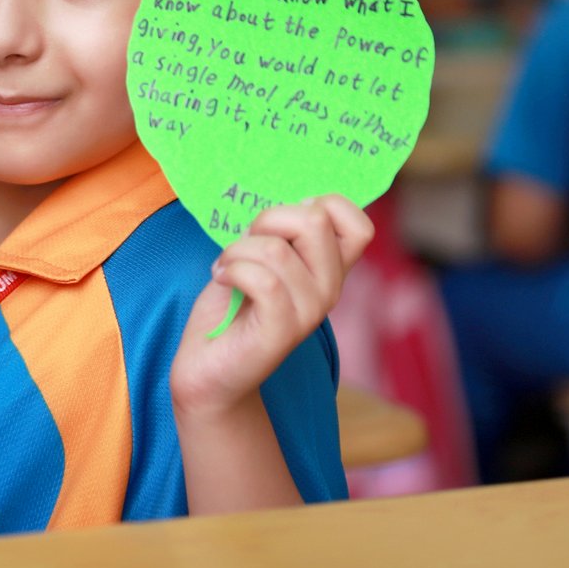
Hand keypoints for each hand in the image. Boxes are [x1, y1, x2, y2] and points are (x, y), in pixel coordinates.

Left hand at [169, 196, 371, 418]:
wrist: (208, 366)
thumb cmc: (232, 304)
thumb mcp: (259, 255)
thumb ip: (281, 232)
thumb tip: (292, 200)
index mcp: (328, 269)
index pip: (360, 226)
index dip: (323, 205)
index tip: (282, 222)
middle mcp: (329, 290)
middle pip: (316, 221)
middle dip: (270, 218)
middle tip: (246, 242)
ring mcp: (309, 313)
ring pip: (279, 250)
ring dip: (239, 249)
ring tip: (226, 265)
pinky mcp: (283, 331)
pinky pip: (264, 280)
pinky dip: (232, 269)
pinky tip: (221, 277)